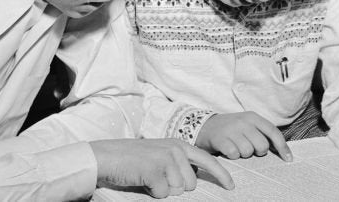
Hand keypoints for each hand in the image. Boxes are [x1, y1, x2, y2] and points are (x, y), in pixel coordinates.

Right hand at [90, 138, 233, 197]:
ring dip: (163, 189)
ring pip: (178, 190)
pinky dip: (153, 192)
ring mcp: (165, 159)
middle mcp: (175, 150)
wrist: (107, 155)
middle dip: (176, 186)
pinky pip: (163, 194)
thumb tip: (193, 181)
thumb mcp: (160, 153)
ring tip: (148, 176)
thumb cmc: (133, 158)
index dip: (221, 175)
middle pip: (191, 183)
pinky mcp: (154, 171)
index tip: (231, 186)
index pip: (207, 160)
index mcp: (179, 144)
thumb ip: (178, 162)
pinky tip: (143, 180)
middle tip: (157, 176)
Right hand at [195, 112, 291, 160]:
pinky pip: (234, 154)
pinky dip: (232, 155)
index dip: (282, 147)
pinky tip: (227, 149)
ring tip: (236, 147)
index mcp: (252, 117)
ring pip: (248, 152)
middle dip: (257, 151)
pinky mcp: (220, 139)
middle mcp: (243, 121)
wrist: (204, 126)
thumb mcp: (247, 124)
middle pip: (262, 146)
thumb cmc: (231, 129)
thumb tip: (281, 150)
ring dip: (243, 154)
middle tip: (249, 147)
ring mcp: (231, 130)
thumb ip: (262, 133)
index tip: (288, 159)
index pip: (273, 132)